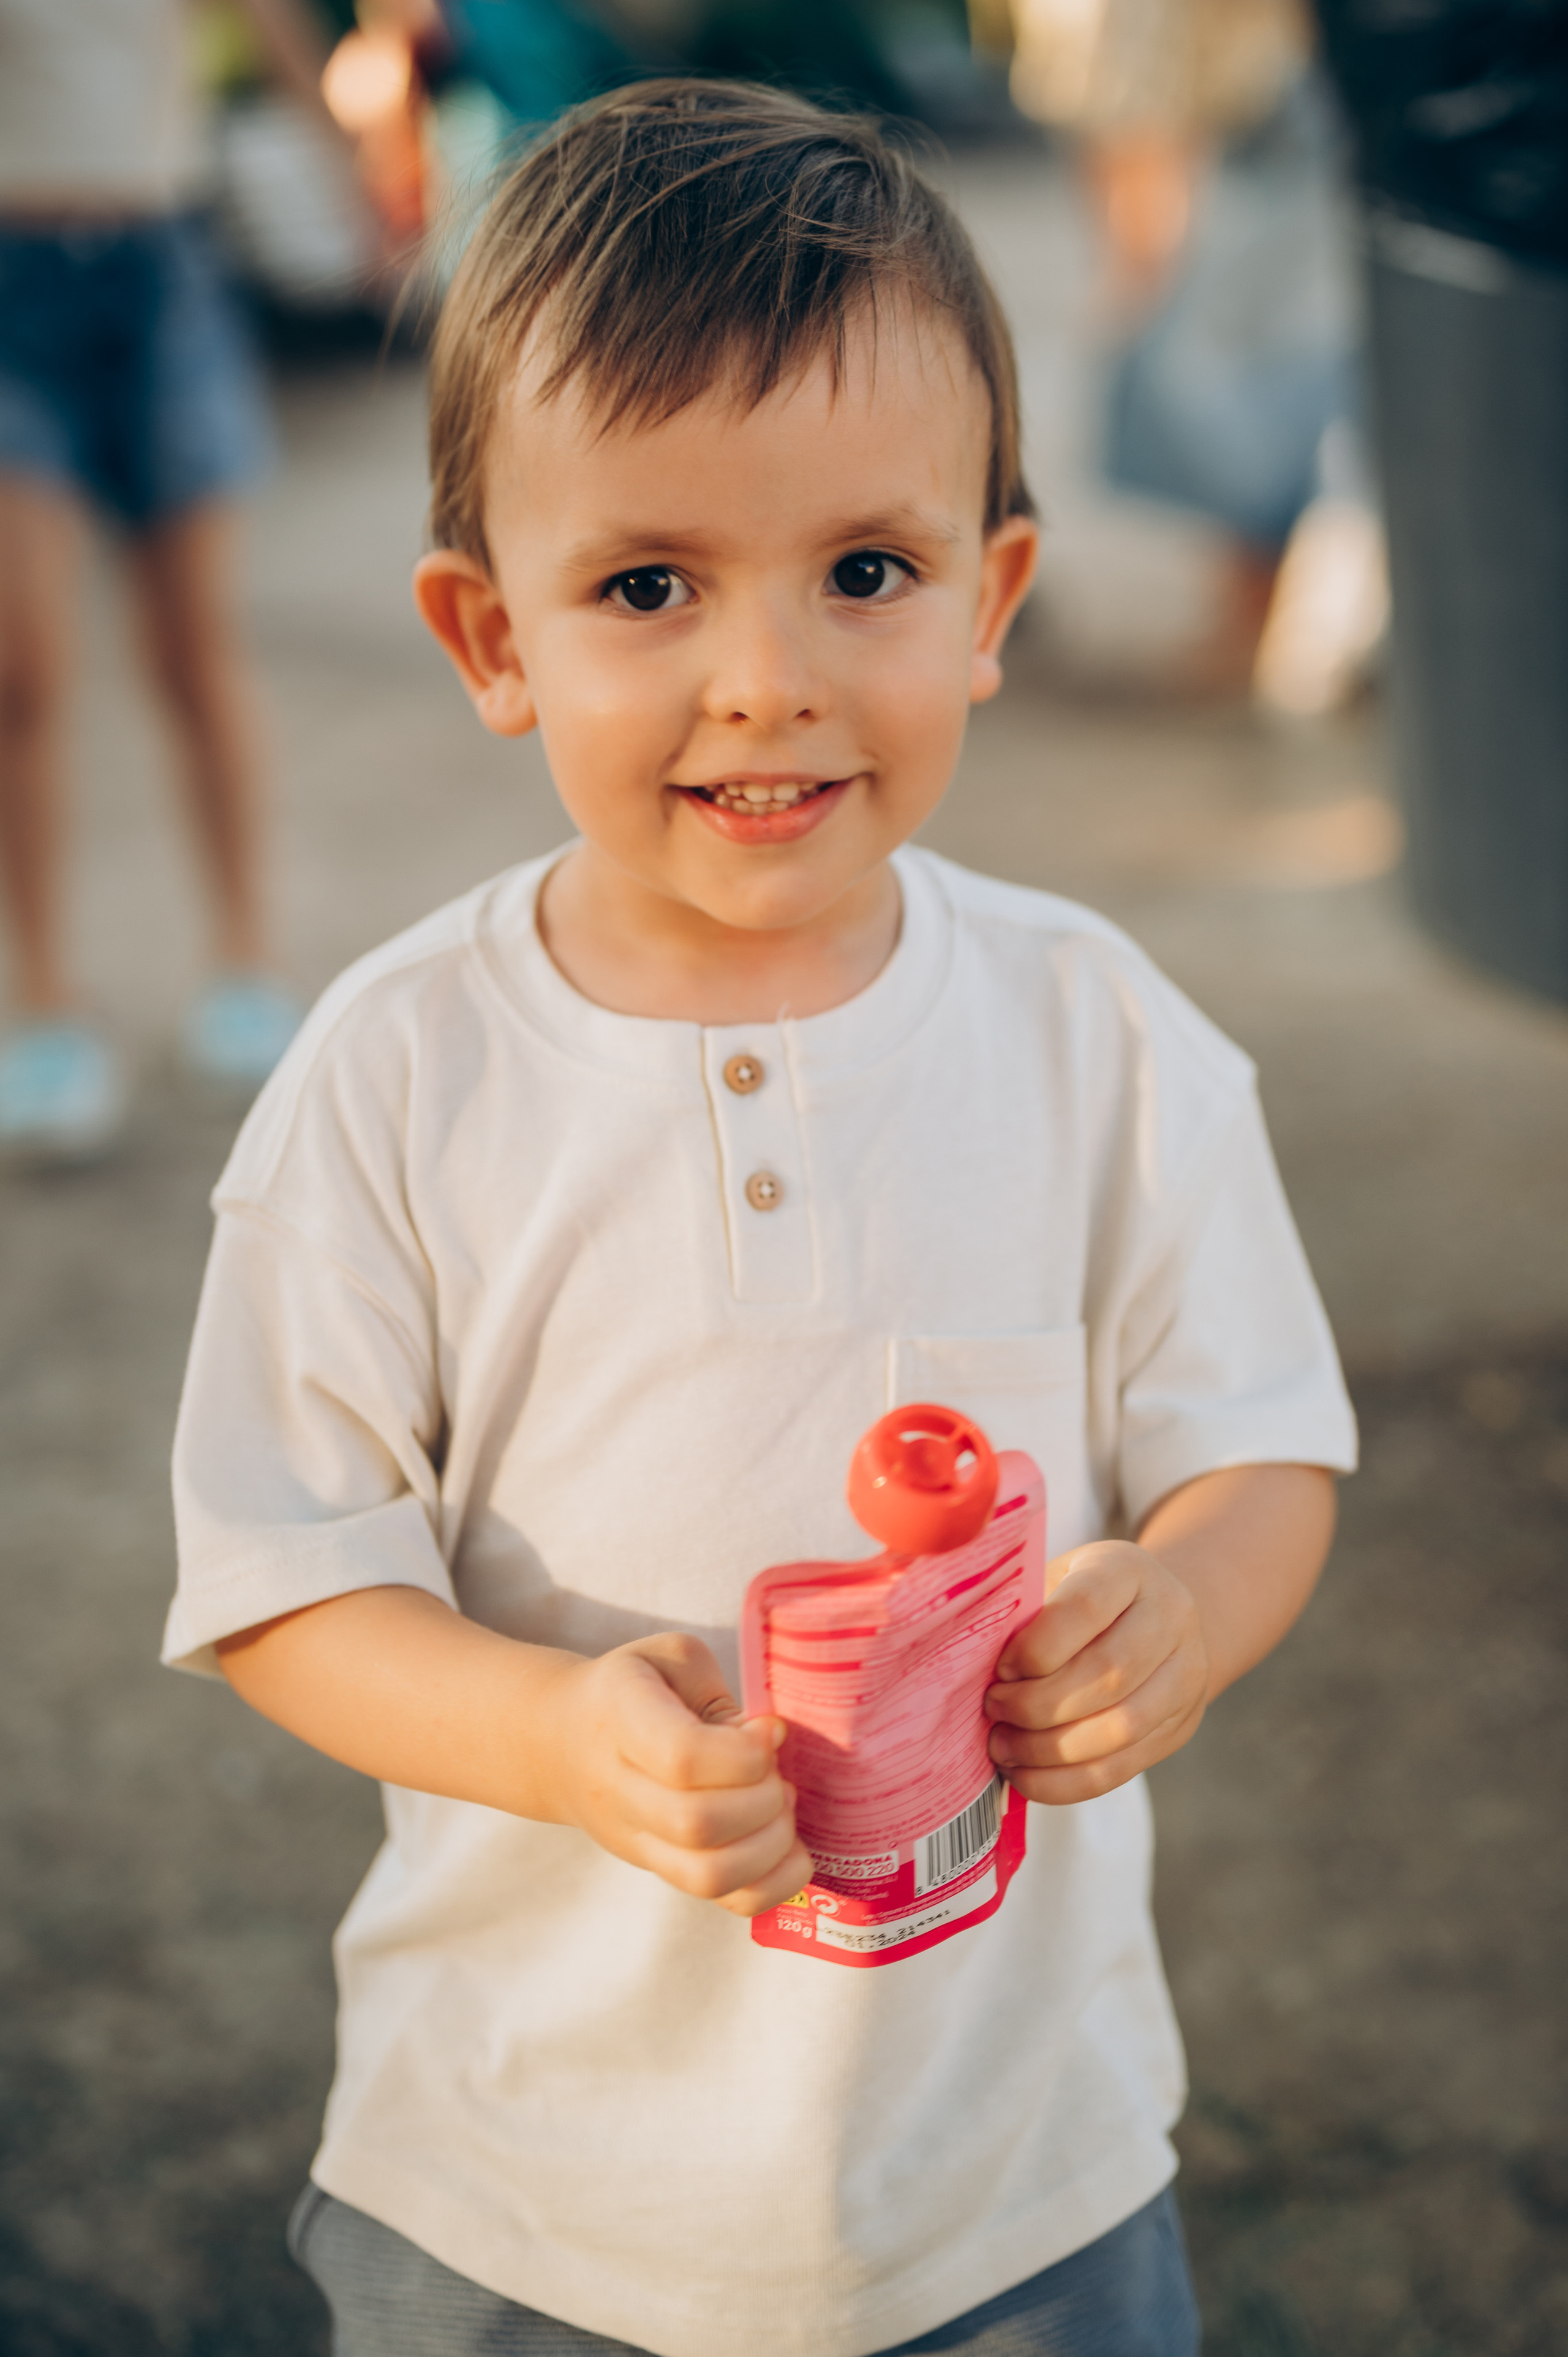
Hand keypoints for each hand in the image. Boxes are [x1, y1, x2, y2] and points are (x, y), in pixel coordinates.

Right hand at [537, 1634, 811, 1916]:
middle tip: (777, 1772)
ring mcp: (636, 1840)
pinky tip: (789, 1848)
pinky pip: (723, 1900)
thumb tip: (768, 1743)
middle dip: (764, 1799)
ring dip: (770, 1845)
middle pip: (697, 1824)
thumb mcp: (671, 1658)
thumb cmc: (634, 1688)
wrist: (564, 1740)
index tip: (771, 1729)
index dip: (745, 1752)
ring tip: (781, 1808)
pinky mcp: (660, 1869)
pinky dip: (773, 1885)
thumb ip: (718, 1695)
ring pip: (709, 1875)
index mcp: (621, 1719)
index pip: (682, 1758)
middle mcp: (619, 1790)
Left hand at [984, 1541, 1208, 1803]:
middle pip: (1108, 1674)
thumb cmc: (1082, 1598)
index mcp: (1129, 1570)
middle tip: (992, 1709)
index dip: (1036, 1646)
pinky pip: (1121, 1769)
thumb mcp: (1055, 1581)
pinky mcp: (1179, 1727)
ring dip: (1049, 1749)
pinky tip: (1027, 1775)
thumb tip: (970, 1667)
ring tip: (1003, 1747)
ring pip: (1119, 1729)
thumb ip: (1023, 1614)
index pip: (1086, 1607)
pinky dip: (1066, 1783)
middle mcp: (1170, 1618)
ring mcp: (1185, 1676)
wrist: (1158, 1615)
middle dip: (1037, 1704)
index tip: (1000, 1667)